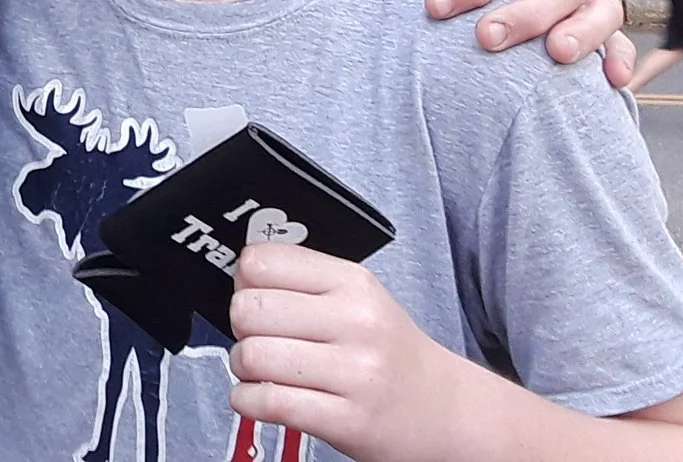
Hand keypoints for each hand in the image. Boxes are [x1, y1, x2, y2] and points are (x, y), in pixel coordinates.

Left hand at [226, 244, 473, 461]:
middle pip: (249, 310)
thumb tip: (240, 274)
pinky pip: (266, 403)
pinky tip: (260, 398)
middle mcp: (356, 322)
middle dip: (240, 328)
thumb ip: (303, 279)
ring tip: (262, 372)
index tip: (255, 296)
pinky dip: (247, 402)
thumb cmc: (388, 351)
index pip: (262, 262)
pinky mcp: (346, 420)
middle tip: (259, 338)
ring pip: (252, 356)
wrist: (443, 408)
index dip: (244, 282)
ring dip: (243, 368)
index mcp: (353, 283)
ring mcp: (354, 373)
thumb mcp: (358, 297)